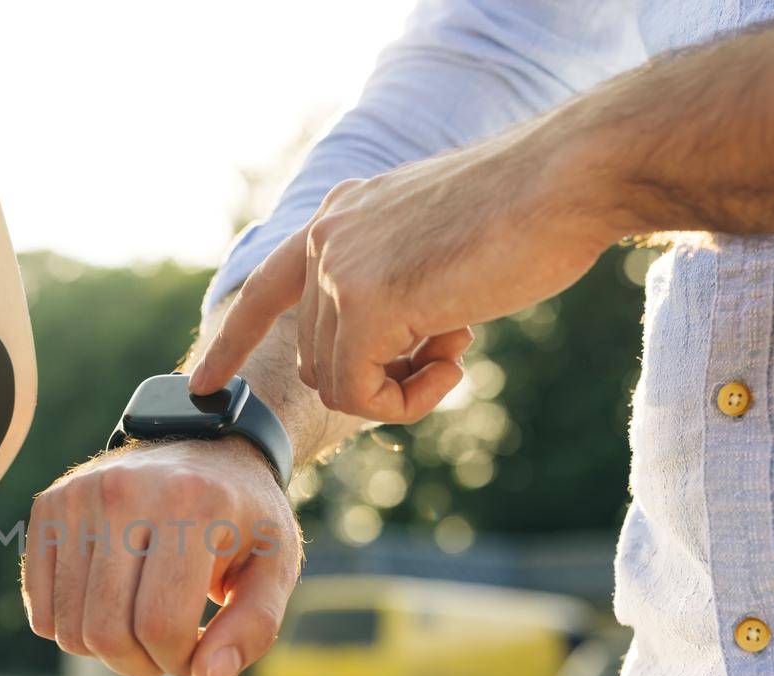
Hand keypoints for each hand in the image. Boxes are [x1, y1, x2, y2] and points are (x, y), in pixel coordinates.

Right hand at [22, 437, 297, 675]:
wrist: (207, 449)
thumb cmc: (245, 518)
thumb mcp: (276, 567)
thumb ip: (252, 629)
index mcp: (190, 504)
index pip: (160, 624)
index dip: (181, 660)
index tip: (200, 648)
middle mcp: (125, 493)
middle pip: (106, 631)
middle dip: (140, 663)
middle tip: (168, 647)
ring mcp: (78, 497)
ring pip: (67, 628)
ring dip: (106, 651)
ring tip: (140, 625)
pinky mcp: (49, 507)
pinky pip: (41, 609)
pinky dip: (72, 628)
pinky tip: (108, 607)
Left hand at [190, 127, 615, 422]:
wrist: (570, 177)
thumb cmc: (529, 212)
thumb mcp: (435, 243)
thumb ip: (392, 283)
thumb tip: (376, 350)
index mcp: (341, 216)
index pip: (267, 287)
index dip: (234, 341)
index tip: (203, 384)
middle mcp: (327, 237)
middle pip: (321, 358)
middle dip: (383, 373)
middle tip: (448, 345)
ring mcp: (339, 269)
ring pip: (341, 383)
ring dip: (404, 386)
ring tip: (459, 337)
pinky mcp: (364, 305)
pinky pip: (362, 396)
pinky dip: (409, 400)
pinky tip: (455, 359)